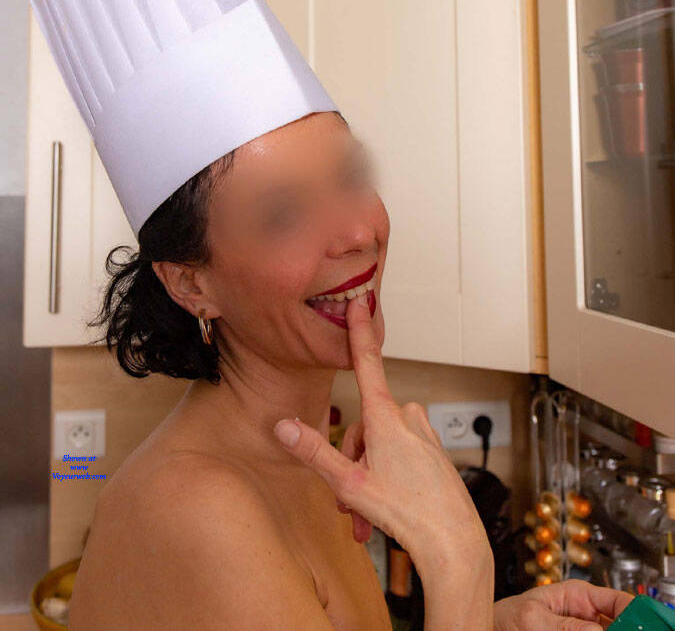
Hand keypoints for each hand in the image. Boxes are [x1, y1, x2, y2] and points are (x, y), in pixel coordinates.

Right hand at [272, 292, 489, 569]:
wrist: (454, 543)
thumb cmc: (405, 513)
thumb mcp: (349, 484)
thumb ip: (314, 452)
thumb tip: (282, 426)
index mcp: (386, 417)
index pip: (367, 363)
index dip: (359, 331)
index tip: (360, 302)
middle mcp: (407, 418)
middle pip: (363, 427)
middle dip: (351, 462)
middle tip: (348, 501)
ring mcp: (423, 436)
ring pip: (380, 446)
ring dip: (367, 478)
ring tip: (364, 517)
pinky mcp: (434, 454)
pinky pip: (400, 458)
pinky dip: (388, 481)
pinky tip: (385, 512)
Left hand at [493, 580, 633, 629]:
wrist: (492, 629)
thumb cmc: (506, 617)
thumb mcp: (532, 619)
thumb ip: (563, 626)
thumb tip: (595, 629)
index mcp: (577, 595)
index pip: (617, 599)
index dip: (633, 613)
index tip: (640, 625)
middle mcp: (585, 615)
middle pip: (619, 624)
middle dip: (623, 628)